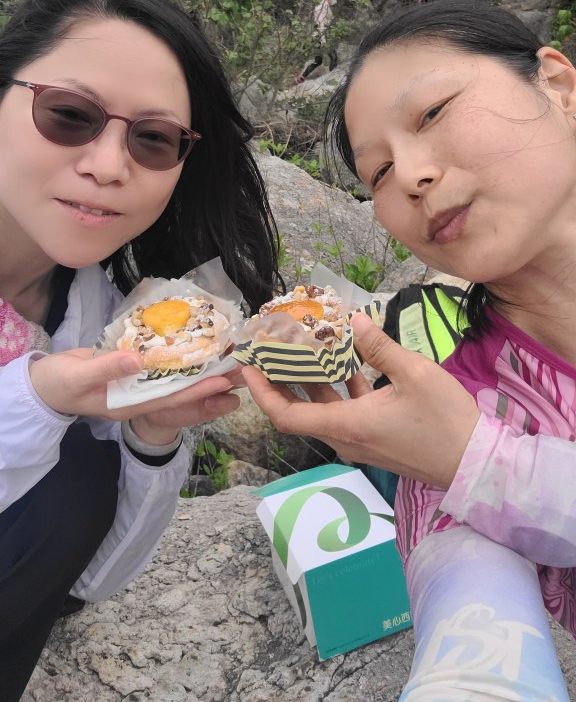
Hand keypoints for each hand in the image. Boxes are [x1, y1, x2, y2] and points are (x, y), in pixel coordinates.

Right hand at [29, 349, 242, 441]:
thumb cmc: (60, 382)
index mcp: (129, 404)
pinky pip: (164, 368)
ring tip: (232, 360)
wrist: (45, 383)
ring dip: (203, 371)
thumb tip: (138, 360)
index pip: (169, 400)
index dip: (196, 392)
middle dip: (210, 383)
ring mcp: (137, 385)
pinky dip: (183, 360)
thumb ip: (108, 368)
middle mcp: (139, 397)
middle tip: (241, 371)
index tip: (222, 382)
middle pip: (180, 392)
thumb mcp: (79, 376)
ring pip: (177, 380)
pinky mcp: (135, 371)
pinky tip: (201, 348)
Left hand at [243, 313, 479, 489]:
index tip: (250, 366)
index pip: (286, 416)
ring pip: (323, 410)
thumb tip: (355, 320)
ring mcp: (360, 441)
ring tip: (303, 346)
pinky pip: (345, 412)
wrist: (475, 463)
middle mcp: (346, 438)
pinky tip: (346, 360)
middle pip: (299, 411)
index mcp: (347, 426)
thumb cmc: (445, 420)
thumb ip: (379, 347)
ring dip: (311, 381)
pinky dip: (339, 388)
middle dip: (282, 380)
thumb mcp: (415, 374)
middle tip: (273, 348)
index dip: (262, 392)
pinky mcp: (375, 439)